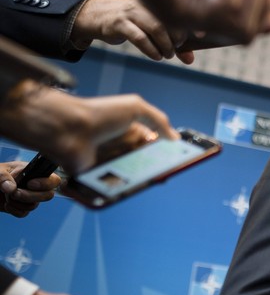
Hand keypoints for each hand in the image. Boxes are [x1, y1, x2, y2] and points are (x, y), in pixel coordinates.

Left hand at [0, 81, 177, 173]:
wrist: (67, 129)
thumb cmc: (100, 114)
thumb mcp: (136, 107)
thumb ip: (159, 120)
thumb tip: (175, 139)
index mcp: (132, 131)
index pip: (156, 144)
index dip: (167, 152)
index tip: (178, 158)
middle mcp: (122, 147)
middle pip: (147, 162)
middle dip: (157, 166)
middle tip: (164, 169)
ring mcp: (110, 163)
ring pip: (133, 176)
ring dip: (141, 177)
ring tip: (147, 176)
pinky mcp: (97, 178)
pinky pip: (114, 187)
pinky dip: (122, 188)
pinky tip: (129, 184)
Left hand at [0, 160, 60, 216]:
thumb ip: (4, 177)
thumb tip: (11, 188)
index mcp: (34, 172)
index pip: (53, 180)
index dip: (46, 184)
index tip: (29, 184)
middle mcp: (35, 185)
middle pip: (48, 195)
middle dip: (30, 196)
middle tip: (15, 193)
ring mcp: (29, 197)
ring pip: (34, 205)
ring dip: (18, 203)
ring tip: (7, 196)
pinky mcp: (21, 207)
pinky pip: (24, 213)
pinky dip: (14, 210)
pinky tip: (6, 204)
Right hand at [73, 0, 193, 63]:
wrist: (95, 16)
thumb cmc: (130, 22)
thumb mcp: (150, 28)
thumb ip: (171, 42)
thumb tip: (190, 60)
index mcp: (155, 1)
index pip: (178, 8)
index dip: (191, 21)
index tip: (202, 34)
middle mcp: (144, 3)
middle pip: (169, 19)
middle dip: (178, 37)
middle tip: (177, 48)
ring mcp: (131, 12)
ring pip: (156, 27)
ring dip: (166, 45)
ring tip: (167, 55)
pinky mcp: (118, 24)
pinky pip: (139, 37)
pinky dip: (151, 50)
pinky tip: (156, 56)